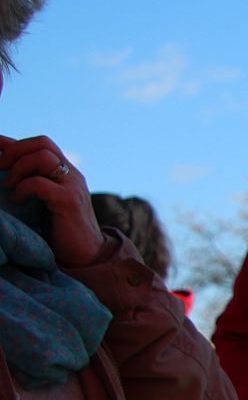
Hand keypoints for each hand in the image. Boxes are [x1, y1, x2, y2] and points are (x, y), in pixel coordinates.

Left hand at [0, 135, 108, 266]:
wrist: (87, 256)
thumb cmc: (61, 231)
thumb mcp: (44, 201)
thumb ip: (33, 183)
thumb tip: (4, 173)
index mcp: (66, 172)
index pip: (40, 144)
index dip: (13, 143)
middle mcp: (72, 175)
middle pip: (43, 143)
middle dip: (14, 150)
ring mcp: (72, 186)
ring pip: (43, 156)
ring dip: (18, 167)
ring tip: (8, 185)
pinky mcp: (68, 201)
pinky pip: (39, 183)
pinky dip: (22, 188)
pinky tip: (17, 200)